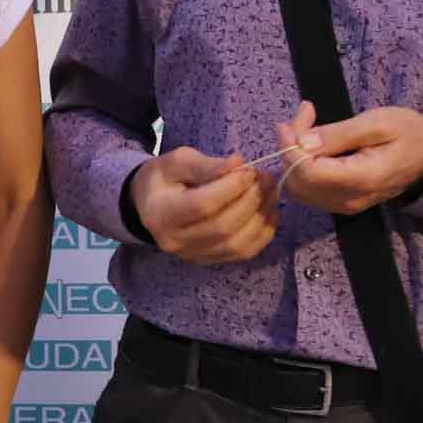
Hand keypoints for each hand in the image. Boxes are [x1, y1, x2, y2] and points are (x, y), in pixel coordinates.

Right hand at [130, 145, 280, 261]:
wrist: (150, 204)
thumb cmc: (164, 178)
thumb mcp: (177, 161)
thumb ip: (206, 164)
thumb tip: (238, 164)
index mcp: (161, 213)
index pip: (203, 205)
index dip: (232, 188)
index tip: (250, 170)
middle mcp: (175, 241)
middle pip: (223, 227)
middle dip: (251, 201)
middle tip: (266, 178)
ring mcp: (192, 255)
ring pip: (236, 244)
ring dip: (261, 217)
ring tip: (271, 192)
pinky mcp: (208, 260)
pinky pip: (243, 253)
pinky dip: (262, 233)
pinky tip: (268, 212)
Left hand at [274, 102, 422, 215]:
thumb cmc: (408, 133)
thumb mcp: (377, 123)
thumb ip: (338, 134)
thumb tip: (301, 142)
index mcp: (361, 179)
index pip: (308, 173)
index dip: (290, 148)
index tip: (289, 121)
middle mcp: (349, 200)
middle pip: (298, 182)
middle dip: (290, 147)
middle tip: (304, 115)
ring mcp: (345, 205)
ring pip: (299, 187)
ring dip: (294, 156)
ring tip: (308, 124)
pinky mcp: (341, 202)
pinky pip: (309, 189)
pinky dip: (302, 165)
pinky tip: (313, 142)